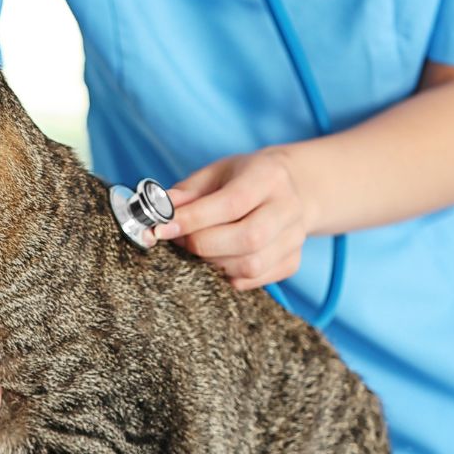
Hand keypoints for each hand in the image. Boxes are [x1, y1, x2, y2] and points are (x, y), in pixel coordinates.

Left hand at [151, 148, 312, 289]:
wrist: (290, 189)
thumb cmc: (243, 179)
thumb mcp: (215, 173)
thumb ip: (186, 192)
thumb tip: (158, 211)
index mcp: (268, 176)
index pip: (232, 203)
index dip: (194, 219)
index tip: (162, 228)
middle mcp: (288, 207)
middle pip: (247, 238)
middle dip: (203, 244)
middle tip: (180, 240)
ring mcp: (295, 237)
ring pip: (252, 265)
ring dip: (215, 263)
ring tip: (199, 249)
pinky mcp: (293, 261)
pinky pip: (257, 279)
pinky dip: (230, 275)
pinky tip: (220, 258)